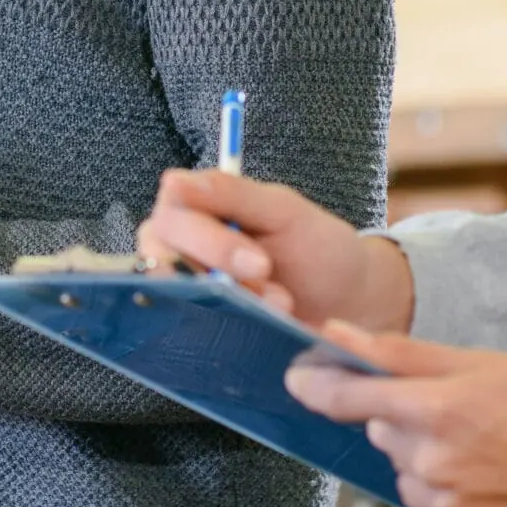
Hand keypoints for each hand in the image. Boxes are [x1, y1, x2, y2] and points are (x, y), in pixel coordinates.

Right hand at [139, 171, 414, 332]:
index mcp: (194, 204)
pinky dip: (226, 325)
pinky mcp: (196, 319)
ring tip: (280, 306)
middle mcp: (178, 243)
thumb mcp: (282, 211)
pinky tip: (261, 323)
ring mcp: (185, 283)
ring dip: (230, 304)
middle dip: (221, 277)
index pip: (173, 214)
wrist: (343, 300)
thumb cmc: (315, 246)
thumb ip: (230, 193)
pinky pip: (189, 324)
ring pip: (177, 295)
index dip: (209, 241)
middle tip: (276, 294)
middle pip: (163, 256)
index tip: (260, 263)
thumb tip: (173, 181)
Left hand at [286, 325, 506, 506]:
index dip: (316, 386)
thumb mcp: (483, 361)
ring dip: (433, 464)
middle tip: (466, 413)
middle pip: (385, 437)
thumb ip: (401, 354)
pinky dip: (456, 502)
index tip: (299, 378)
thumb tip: (335, 336)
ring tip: (492, 451)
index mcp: (438, 410)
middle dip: (410, 421)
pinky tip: (498, 486)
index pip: (346, 400)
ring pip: (410, 479)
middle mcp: (438, 467)